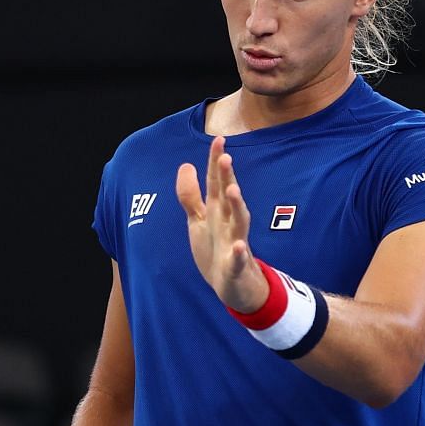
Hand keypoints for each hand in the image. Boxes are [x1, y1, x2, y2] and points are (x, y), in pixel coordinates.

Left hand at [177, 135, 269, 313]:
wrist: (231, 285)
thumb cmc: (215, 249)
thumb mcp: (198, 220)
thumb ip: (190, 195)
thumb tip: (185, 165)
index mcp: (217, 211)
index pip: (216, 182)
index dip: (215, 162)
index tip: (219, 139)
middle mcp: (228, 222)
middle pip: (228, 197)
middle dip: (227, 178)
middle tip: (225, 157)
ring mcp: (234, 243)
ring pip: (239, 222)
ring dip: (237, 206)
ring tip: (233, 190)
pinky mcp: (235, 265)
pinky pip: (238, 259)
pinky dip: (238, 253)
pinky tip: (238, 247)